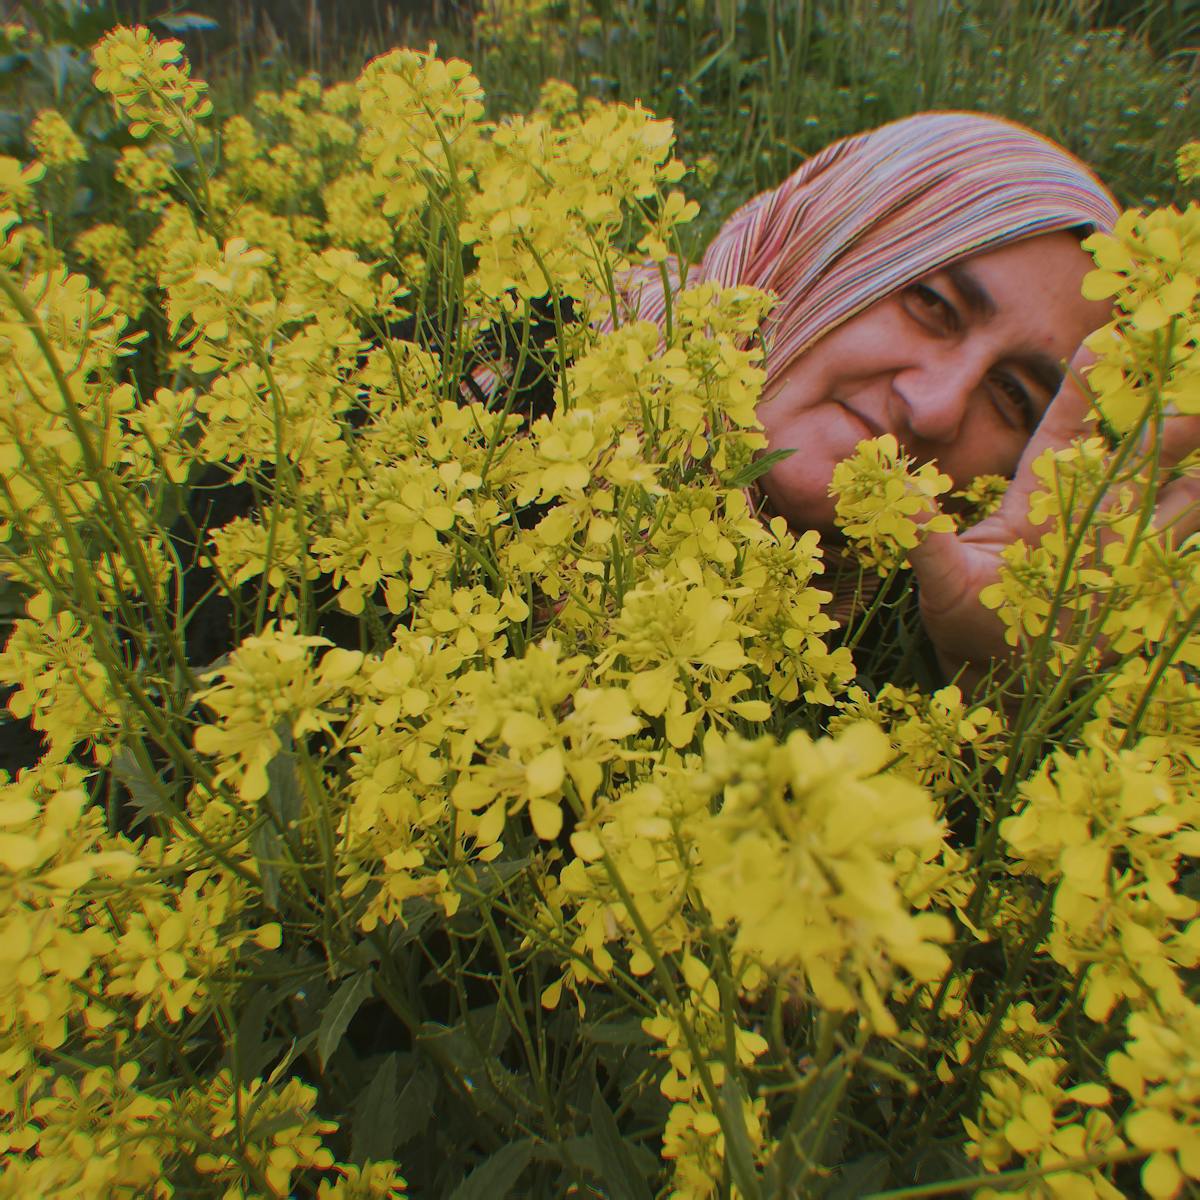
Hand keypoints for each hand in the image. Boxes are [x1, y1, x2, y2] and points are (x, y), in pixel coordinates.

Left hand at [907, 347, 1199, 685]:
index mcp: (1041, 495)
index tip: (1108, 336)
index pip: (1069, 427)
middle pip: (1142, 444)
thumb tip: (888, 481)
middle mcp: (1092, 511)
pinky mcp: (1147, 586)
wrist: (996, 677)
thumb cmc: (966, 620)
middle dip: (1169, 409)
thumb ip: (921, 530)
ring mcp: (1126, 546)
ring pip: (1181, 487)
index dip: (1089, 385)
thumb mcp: (941, 576)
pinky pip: (1190, 543)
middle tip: (1186, 373)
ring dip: (1198, 456)